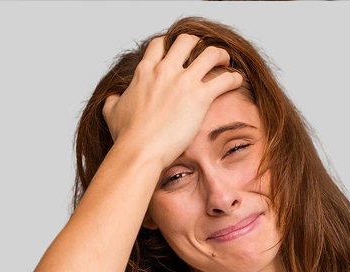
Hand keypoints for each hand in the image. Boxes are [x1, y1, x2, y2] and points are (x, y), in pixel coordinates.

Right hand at [101, 33, 243, 169]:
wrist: (140, 151)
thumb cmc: (127, 137)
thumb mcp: (112, 112)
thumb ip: (113, 100)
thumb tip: (113, 98)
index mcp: (145, 71)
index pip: (160, 45)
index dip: (172, 46)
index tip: (180, 54)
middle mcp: (165, 70)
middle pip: (187, 41)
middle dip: (198, 45)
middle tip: (205, 55)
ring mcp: (183, 82)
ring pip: (210, 53)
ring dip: (220, 55)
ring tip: (226, 62)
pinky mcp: (199, 97)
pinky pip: (225, 78)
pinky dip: (234, 77)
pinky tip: (237, 81)